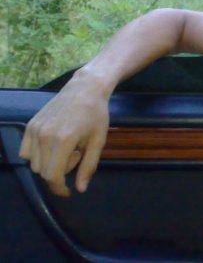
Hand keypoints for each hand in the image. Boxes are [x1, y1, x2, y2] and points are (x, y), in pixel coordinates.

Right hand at [19, 72, 109, 196]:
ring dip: (49, 164)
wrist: (85, 89)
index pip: (52, 176)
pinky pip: (25, 152)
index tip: (68, 192)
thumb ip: (89, 167)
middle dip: (59, 173)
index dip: (59, 188)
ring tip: (67, 148)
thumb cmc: (96, 115)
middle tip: (76, 156)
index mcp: (63, 141)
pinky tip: (53, 146)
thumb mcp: (99, 141)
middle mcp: (44, 136)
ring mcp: (34, 130)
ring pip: (34, 164)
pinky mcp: (29, 125)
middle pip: (43, 172)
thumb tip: (80, 189)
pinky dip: (36, 155)